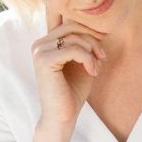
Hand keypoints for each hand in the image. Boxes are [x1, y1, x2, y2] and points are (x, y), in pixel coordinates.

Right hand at [32, 7, 106, 130]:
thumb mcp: (83, 62)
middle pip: (72, 27)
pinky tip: (92, 71)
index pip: (70, 24)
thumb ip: (87, 45)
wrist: (63, 117)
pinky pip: (74, 50)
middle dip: (92, 40)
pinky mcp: (44, 61)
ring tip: (96, 68)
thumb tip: (100, 27)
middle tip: (102, 57)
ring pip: (75, 38)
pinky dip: (88, 59)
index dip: (89, 32)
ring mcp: (39, 51)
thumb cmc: (72, 92)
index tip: (101, 50)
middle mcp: (39, 44)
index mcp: (46, 43)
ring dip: (92, 52)